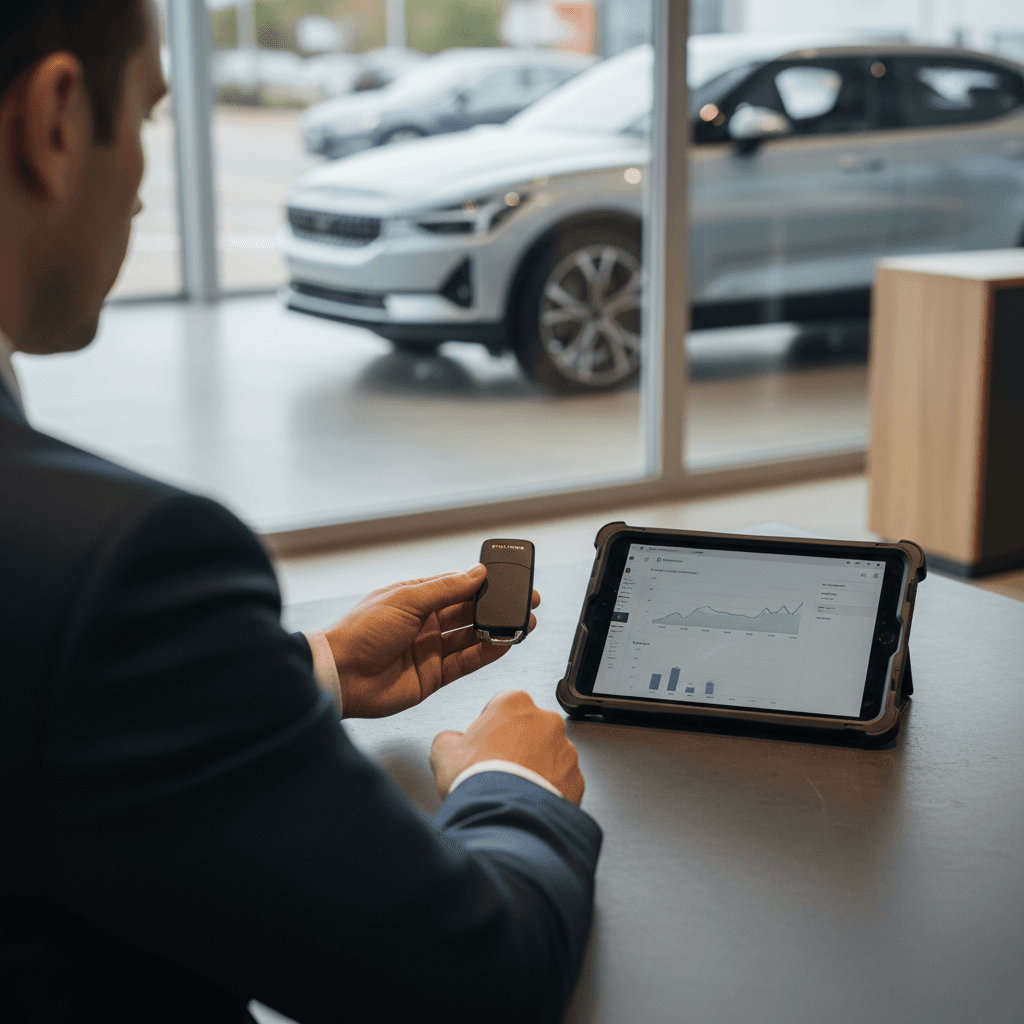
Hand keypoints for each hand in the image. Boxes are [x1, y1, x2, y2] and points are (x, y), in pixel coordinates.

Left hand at [324, 565, 539, 718]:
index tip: (506, 579)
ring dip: (497, 631)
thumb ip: (446, 588)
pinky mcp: (433, 676)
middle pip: (469, 612)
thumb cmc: (361, 631)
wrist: (341, 675)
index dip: (483, 583)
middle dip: (497, 607)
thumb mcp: (406, 600)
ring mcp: (430, 650)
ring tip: (523, 624)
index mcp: (415, 598)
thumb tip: (476, 573)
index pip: (457, 586)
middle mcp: (425, 623)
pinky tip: (504, 644)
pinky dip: (487, 654)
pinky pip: (467, 663)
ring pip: (472, 637)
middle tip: (525, 602)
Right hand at [430, 690, 584, 805]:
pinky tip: (530, 800)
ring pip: (549, 754)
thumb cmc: (479, 780)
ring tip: (514, 788)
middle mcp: (545, 720)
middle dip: (517, 744)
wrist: (507, 817)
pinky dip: (550, 788)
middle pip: (528, 728)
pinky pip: (562, 780)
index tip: (482, 744)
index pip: (501, 705)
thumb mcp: (444, 753)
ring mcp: (565, 749)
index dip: (489, 726)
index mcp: (514, 703)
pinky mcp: (576, 778)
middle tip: (498, 767)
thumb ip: (449, 738)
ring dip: (536, 766)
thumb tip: (451, 741)